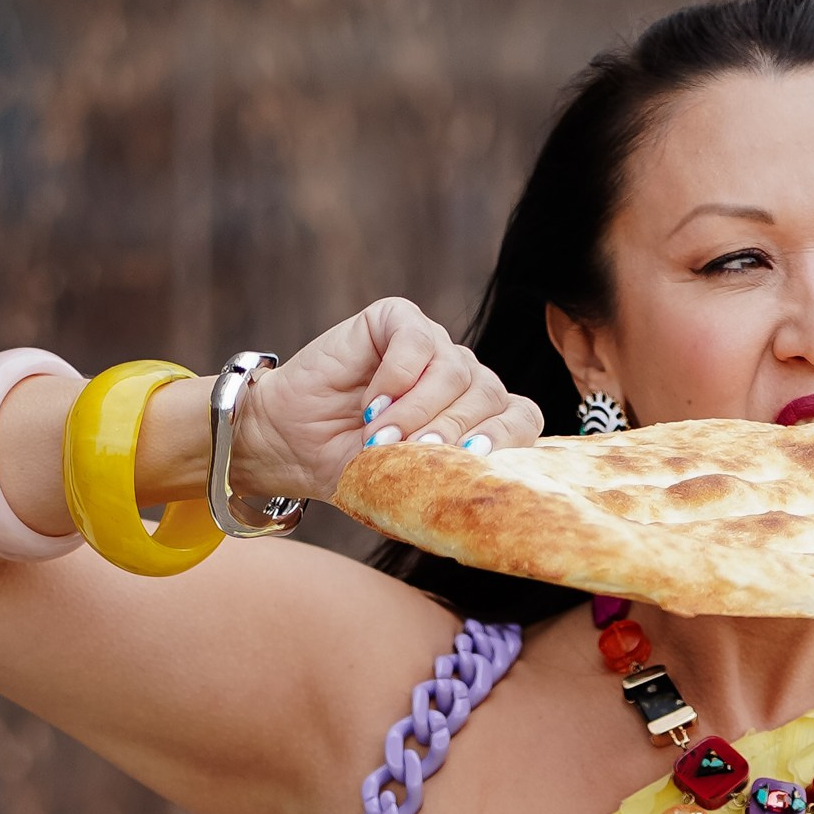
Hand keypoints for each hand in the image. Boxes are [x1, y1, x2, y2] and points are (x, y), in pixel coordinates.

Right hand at [232, 301, 545, 506]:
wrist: (292, 444)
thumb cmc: (352, 468)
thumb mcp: (406, 488)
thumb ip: (447, 484)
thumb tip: (480, 493)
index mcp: (477, 418)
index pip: (521, 418)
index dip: (505, 439)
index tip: (472, 462)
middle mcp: (463, 378)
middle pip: (489, 396)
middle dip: (450, 433)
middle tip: (410, 457)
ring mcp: (433, 346)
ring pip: (455, 369)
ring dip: (417, 410)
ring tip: (379, 438)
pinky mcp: (397, 320)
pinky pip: (417, 339)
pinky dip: (398, 375)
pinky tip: (372, 402)